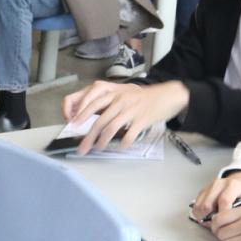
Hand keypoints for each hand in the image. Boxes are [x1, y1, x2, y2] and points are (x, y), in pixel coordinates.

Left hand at [63, 80, 188, 151]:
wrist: (167, 95)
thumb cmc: (144, 97)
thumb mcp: (124, 93)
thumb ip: (110, 103)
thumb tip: (94, 120)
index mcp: (114, 92)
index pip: (92, 103)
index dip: (81, 115)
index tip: (73, 126)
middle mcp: (120, 100)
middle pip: (99, 120)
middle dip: (88, 137)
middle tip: (82, 148)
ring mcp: (131, 110)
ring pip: (111, 128)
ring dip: (102, 142)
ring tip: (98, 148)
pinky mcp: (142, 119)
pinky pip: (129, 135)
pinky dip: (123, 143)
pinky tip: (120, 148)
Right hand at [191, 170, 240, 219]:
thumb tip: (235, 224)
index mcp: (233, 185)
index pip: (224, 201)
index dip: (223, 216)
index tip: (226, 224)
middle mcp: (219, 184)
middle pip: (207, 205)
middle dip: (211, 219)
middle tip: (218, 226)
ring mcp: (209, 186)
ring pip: (199, 206)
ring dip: (204, 218)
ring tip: (214, 222)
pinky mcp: (203, 190)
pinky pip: (196, 205)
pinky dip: (200, 214)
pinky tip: (210, 216)